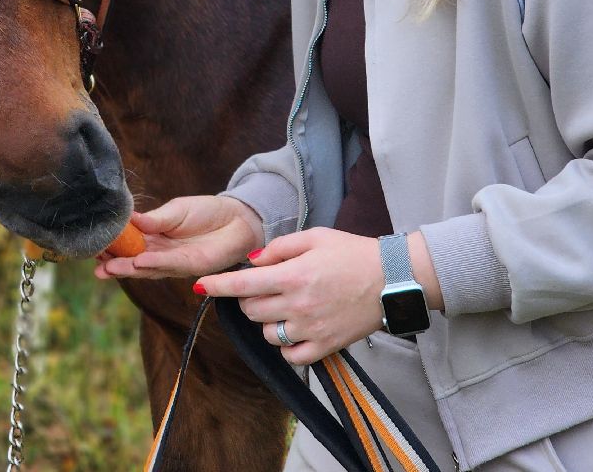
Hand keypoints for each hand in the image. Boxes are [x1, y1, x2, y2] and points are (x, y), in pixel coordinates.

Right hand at [93, 196, 263, 280]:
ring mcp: (174, 261)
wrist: (238, 218)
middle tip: (95, 266)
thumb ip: (153, 219)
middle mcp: (160, 252)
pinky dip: (152, 264)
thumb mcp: (175, 210)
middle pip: (133, 260)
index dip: (112, 247)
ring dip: (128, 268)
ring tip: (108, 267)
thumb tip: (128, 218)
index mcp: (154, 236)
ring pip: (147, 267)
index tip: (93, 247)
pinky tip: (138, 262)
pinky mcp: (190, 266)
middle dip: (114, 264)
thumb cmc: (206, 212)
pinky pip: (168, 265)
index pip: (128, 244)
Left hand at [195, 227, 384, 364]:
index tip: (199, 286)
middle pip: (251, 310)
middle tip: (266, 288)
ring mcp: (312, 329)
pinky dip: (286, 346)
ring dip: (268, 321)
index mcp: (294, 275)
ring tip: (285, 306)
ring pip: (268, 334)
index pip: (243, 285)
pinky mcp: (327, 346)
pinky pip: (291, 356)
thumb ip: (279, 247)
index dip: (217, 286)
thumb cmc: (353, 253)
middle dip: (249, 299)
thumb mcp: (315, 237)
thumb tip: (253, 260)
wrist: (393, 279)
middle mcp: (299, 305)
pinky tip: (295, 328)